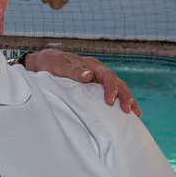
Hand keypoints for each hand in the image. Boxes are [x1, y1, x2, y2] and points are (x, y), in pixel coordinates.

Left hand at [26, 49, 141, 115]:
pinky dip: (119, 102)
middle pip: (117, 82)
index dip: (110, 88)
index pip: (106, 76)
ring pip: (117, 89)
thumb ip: (72, 70)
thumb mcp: (57, 65)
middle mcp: (96, 72)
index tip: (109, 101)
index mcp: (90, 65)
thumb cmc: (48, 63)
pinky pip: (109, 94)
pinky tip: (127, 113)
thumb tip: (88, 75)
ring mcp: (96, 80)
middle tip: (128, 110)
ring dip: (126, 99)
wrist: (40, 63)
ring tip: (135, 113)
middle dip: (125, 96)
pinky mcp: (93, 89)